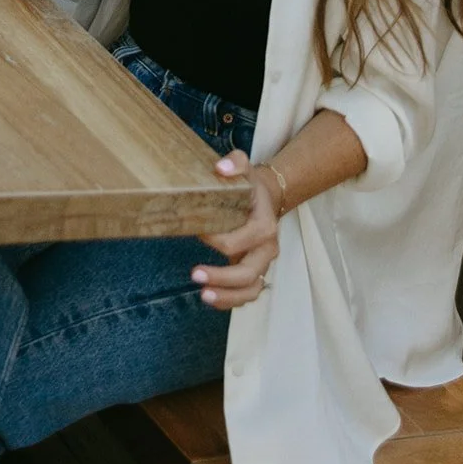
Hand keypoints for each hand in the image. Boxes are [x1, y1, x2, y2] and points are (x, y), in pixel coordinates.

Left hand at [191, 151, 279, 309]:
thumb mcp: (244, 166)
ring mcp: (263, 263)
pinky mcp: (255, 271)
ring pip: (251, 290)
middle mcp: (267, 248)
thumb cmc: (250, 184)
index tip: (197, 232)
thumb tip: (221, 168)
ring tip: (204, 296)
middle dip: (221, 278)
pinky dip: (230, 300)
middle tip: (194, 274)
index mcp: (264, 226)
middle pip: (248, 273)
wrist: (267, 197)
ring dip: (227, 297)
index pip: (238, 241)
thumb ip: (234, 163)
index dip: (214, 240)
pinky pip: (247, 293)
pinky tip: (210, 298)